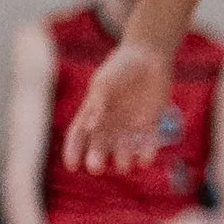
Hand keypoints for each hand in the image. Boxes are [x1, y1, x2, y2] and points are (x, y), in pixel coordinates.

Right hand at [63, 39, 169, 177]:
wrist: (149, 55)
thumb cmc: (121, 66)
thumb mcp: (105, 81)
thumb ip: (97, 102)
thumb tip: (90, 126)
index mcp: (93, 111)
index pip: (78, 135)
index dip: (73, 151)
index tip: (72, 166)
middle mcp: (110, 122)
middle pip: (100, 146)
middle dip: (97, 158)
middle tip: (96, 168)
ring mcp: (130, 124)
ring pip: (124, 148)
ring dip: (123, 159)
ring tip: (124, 165)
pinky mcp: (150, 122)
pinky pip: (147, 142)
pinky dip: (147, 152)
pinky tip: (145, 160)